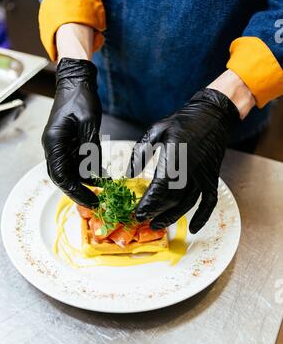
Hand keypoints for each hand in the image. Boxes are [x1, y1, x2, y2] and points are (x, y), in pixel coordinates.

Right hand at [42, 58, 101, 205]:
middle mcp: (53, 145)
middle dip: (79, 191)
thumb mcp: (88, 122)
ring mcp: (60, 144)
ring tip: (102, 191)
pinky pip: (76, 162)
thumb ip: (90, 147)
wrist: (76, 80)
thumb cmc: (80, 96)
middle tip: (96, 203)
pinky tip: (102, 176)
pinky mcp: (68, 142)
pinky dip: (87, 171)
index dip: (75, 191)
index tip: (91, 201)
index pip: (61, 176)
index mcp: (54, 142)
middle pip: (63, 177)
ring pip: (70, 171)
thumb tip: (95, 170)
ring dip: (84, 182)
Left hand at [127, 88, 239, 233]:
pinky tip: (194, 228)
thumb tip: (130, 173)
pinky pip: (209, 202)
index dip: (148, 204)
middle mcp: (191, 170)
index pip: (159, 188)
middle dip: (156, 212)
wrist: (212, 115)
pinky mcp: (212, 178)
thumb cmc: (184, 121)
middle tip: (142, 220)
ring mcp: (203, 176)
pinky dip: (203, 216)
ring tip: (157, 225)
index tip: (137, 213)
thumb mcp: (157, 130)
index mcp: (175, 157)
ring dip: (172, 217)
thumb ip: (141, 152)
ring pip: (187, 204)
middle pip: (172, 199)